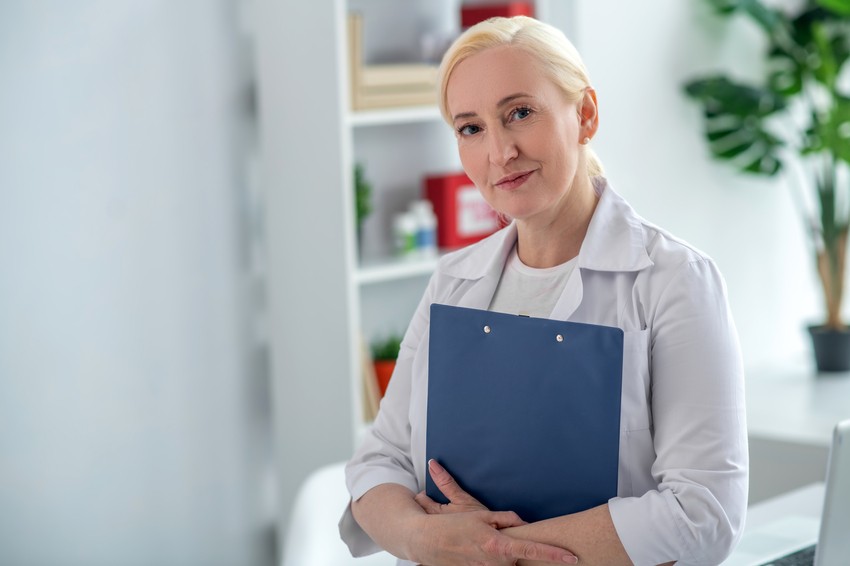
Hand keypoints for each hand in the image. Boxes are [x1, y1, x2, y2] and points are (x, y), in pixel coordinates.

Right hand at [409, 460, 577, 564]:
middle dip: (514, 549)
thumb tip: (523, 524)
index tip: (572, 557)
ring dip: (500, 556)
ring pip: (506, 565)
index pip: (532, 550)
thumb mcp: (480, 515)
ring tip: (479, 545)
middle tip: (494, 539)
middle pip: (518, 559)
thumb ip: (505, 519)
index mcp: (498, 545)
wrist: (426, 541)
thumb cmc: (452, 527)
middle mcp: (495, 563)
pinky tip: (476, 553)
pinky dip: (490, 561)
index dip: (554, 554)